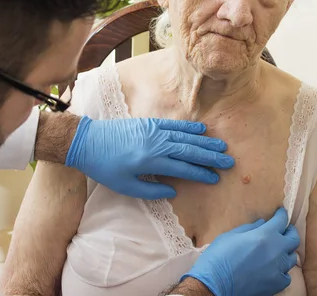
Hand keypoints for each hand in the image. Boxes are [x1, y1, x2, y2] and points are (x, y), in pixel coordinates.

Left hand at [65, 116, 234, 199]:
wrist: (88, 142)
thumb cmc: (105, 168)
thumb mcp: (126, 187)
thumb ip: (151, 191)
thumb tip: (174, 192)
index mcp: (150, 161)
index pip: (182, 168)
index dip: (201, 173)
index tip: (215, 178)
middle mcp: (156, 143)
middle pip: (189, 150)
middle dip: (210, 156)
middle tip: (228, 161)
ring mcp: (154, 131)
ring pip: (185, 137)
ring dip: (205, 142)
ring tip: (221, 146)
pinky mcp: (149, 123)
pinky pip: (174, 125)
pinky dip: (189, 127)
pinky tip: (202, 130)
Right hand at [182, 208, 299, 295]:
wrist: (216, 284)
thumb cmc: (219, 256)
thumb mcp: (231, 235)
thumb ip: (250, 228)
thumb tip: (262, 223)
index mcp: (265, 235)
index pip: (281, 220)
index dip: (281, 215)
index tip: (280, 213)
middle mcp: (277, 250)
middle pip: (294, 238)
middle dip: (290, 232)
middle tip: (283, 231)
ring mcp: (279, 269)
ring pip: (292, 258)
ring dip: (285, 252)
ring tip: (278, 252)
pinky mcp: (277, 284)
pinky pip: (286, 275)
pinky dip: (282, 271)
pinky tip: (273, 270)